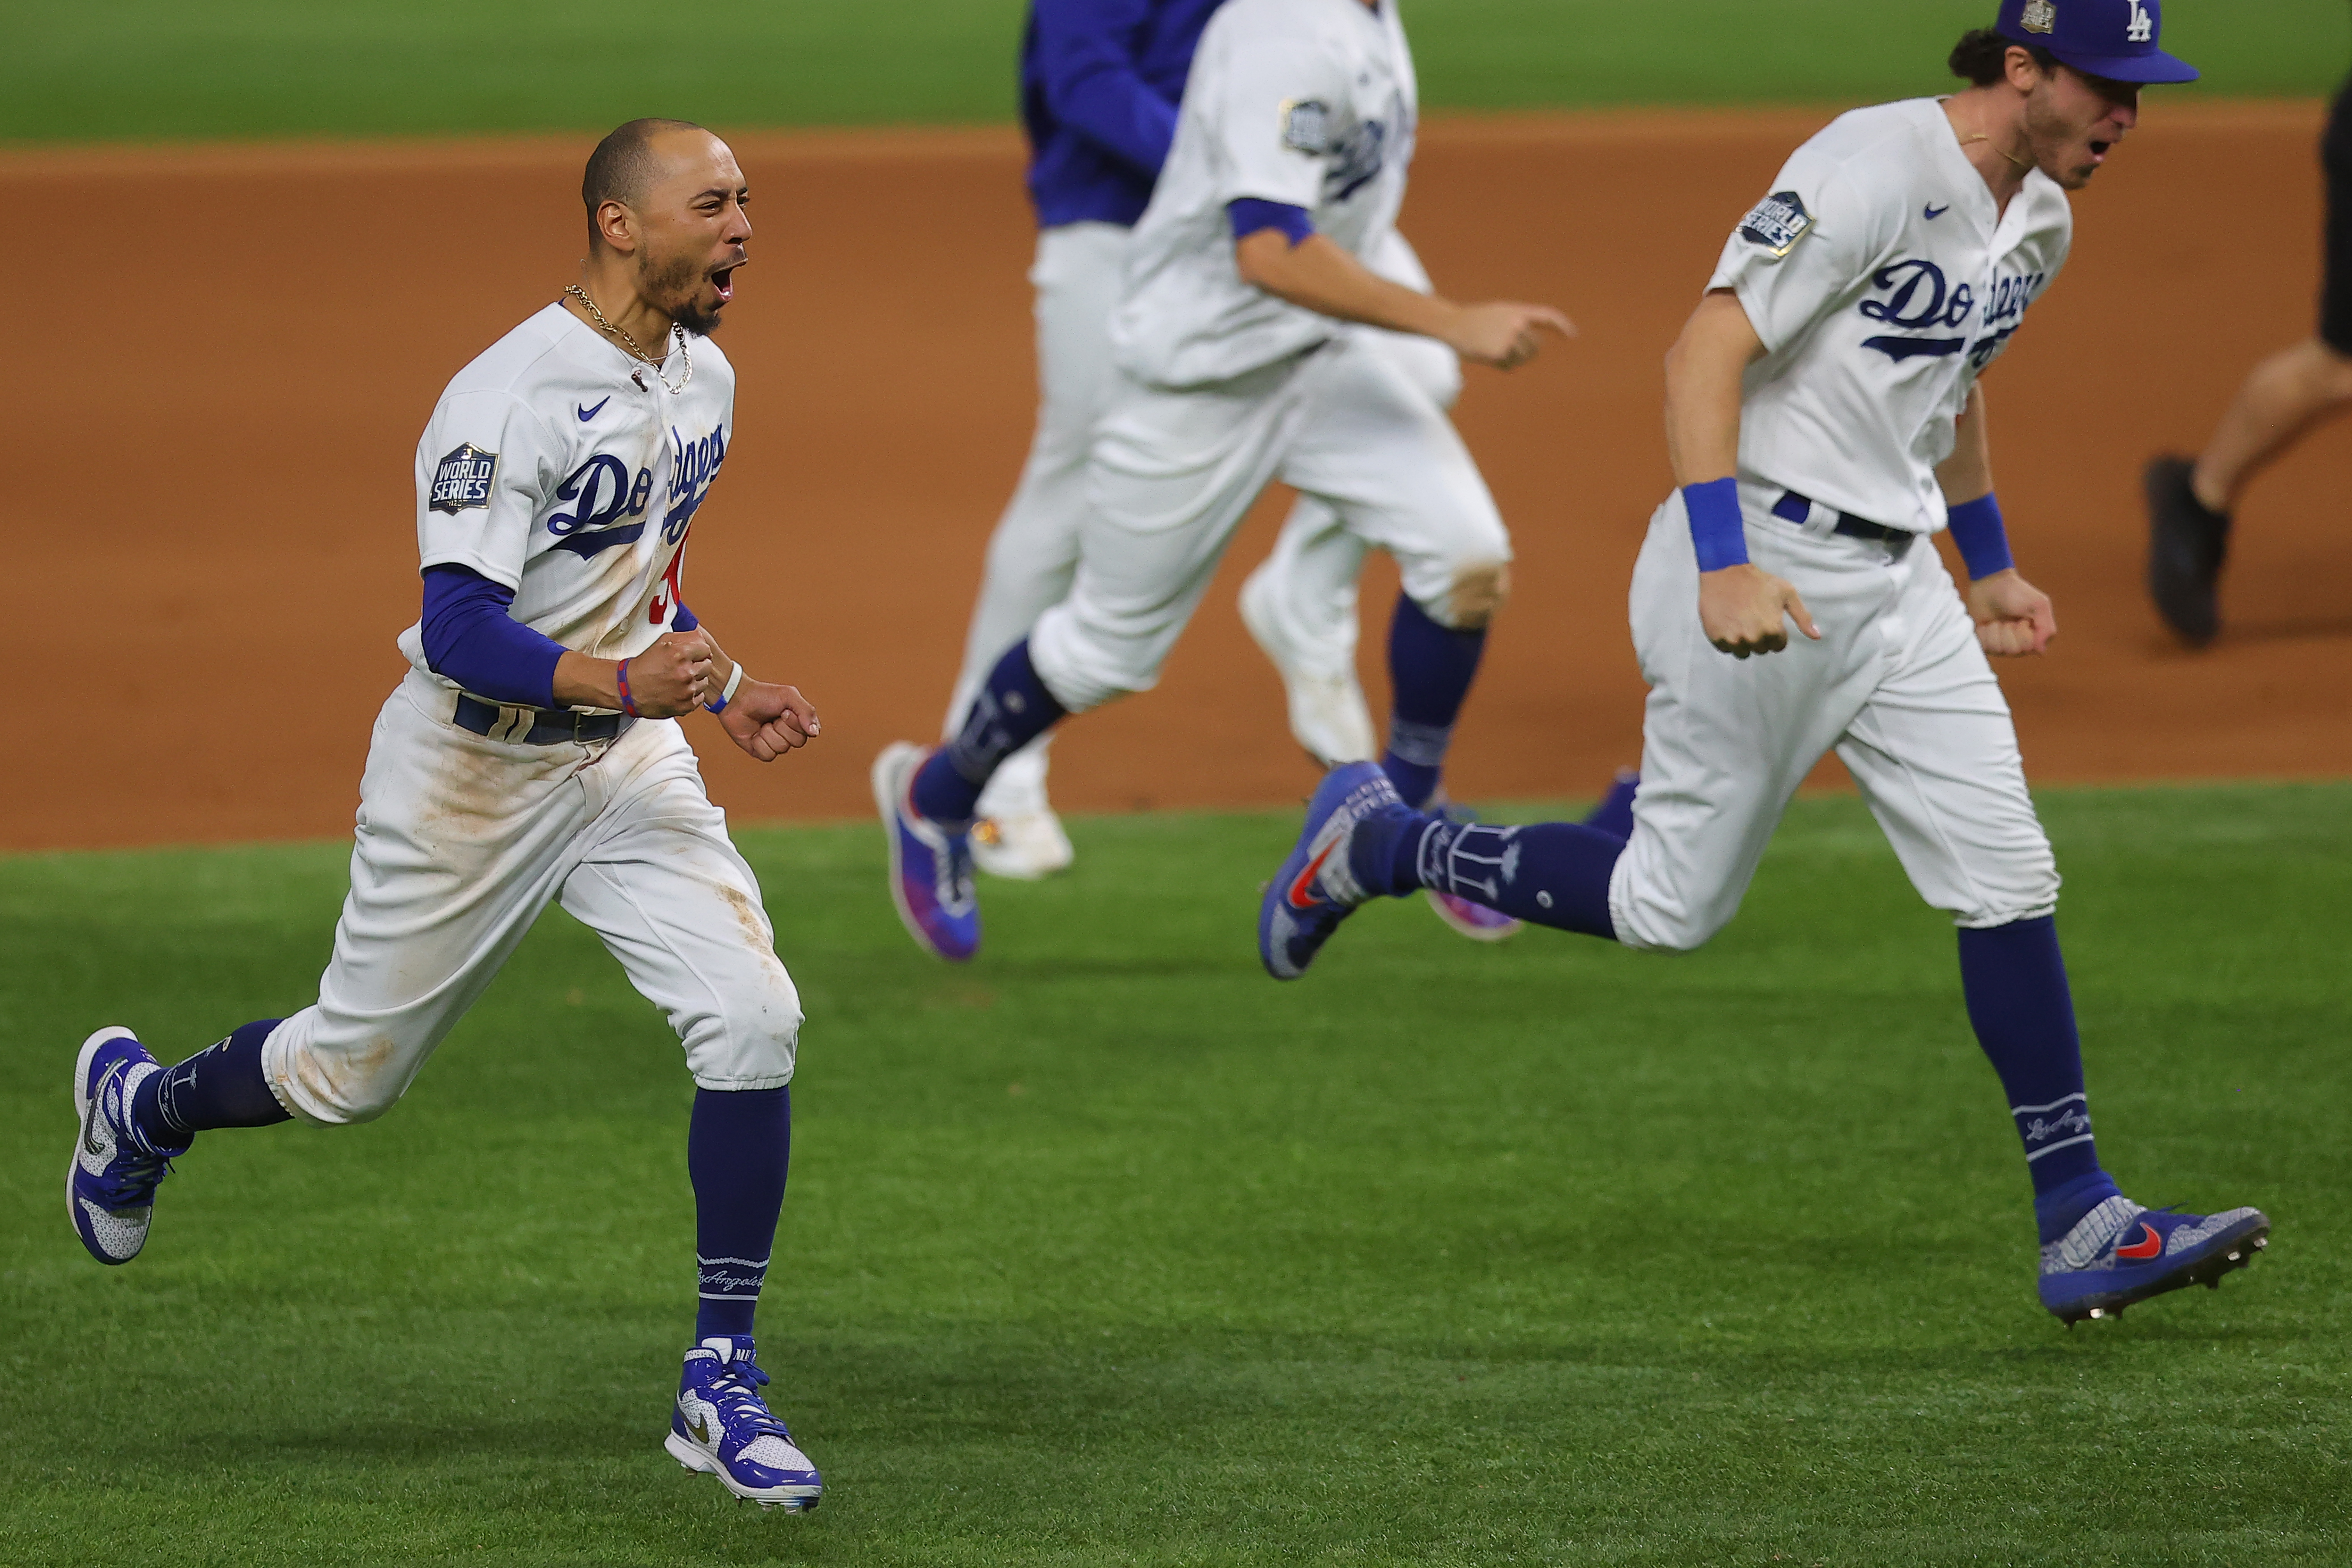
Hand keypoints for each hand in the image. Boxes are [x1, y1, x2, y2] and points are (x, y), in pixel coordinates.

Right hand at [619, 630, 717, 716]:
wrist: (629, 689)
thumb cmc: (644, 666)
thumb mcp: (661, 642)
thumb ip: (685, 636)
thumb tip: (701, 637)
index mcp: (680, 654)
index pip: (706, 649)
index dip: (698, 651)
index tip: (693, 655)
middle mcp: (686, 672)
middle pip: (707, 665)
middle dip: (697, 665)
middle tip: (683, 668)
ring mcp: (687, 690)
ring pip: (704, 681)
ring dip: (695, 680)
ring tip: (678, 679)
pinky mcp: (687, 705)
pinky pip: (700, 696)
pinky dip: (692, 694)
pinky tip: (679, 690)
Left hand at [719, 680, 820, 761]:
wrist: (736, 700)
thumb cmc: (762, 695)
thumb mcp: (789, 696)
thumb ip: (806, 711)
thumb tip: (815, 733)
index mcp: (799, 721)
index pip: (810, 732)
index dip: (796, 723)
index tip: (784, 711)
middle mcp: (789, 734)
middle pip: (798, 742)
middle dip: (783, 728)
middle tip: (774, 717)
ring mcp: (775, 743)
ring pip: (782, 748)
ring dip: (769, 734)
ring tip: (762, 724)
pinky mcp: (761, 751)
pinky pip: (768, 755)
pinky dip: (759, 743)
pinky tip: (754, 734)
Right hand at [1444, 302, 1574, 368]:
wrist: (1453, 324)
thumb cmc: (1474, 320)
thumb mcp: (1498, 314)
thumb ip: (1517, 323)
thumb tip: (1532, 349)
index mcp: (1518, 311)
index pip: (1547, 317)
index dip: (1562, 325)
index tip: (1572, 336)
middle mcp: (1518, 324)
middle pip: (1536, 347)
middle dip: (1527, 353)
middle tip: (1509, 351)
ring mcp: (1510, 339)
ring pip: (1524, 359)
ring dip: (1512, 360)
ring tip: (1494, 350)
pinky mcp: (1500, 353)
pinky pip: (1510, 367)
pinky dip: (1501, 366)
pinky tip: (1487, 356)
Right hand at [1698, 563, 1820, 657]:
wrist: (1726, 572)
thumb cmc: (1759, 581)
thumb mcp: (1787, 594)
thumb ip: (1802, 617)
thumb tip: (1816, 636)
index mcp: (1772, 630)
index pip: (1778, 646)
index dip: (1775, 633)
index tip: (1767, 620)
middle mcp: (1753, 638)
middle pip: (1761, 650)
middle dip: (1759, 637)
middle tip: (1753, 619)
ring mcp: (1733, 639)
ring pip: (1742, 652)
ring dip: (1743, 642)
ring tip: (1740, 623)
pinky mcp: (1716, 637)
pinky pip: (1725, 649)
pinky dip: (1727, 640)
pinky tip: (1728, 623)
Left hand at [1966, 569, 2055, 656]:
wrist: (1990, 583)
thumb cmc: (2016, 592)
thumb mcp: (2039, 605)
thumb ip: (2046, 628)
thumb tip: (2040, 650)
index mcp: (2033, 635)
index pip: (2029, 648)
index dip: (2025, 634)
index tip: (2023, 620)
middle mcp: (2017, 642)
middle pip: (2013, 650)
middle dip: (2009, 632)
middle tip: (2008, 619)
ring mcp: (1999, 643)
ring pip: (1997, 649)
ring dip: (1995, 631)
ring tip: (1996, 620)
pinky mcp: (1983, 641)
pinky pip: (1983, 646)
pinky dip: (1983, 633)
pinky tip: (1985, 623)